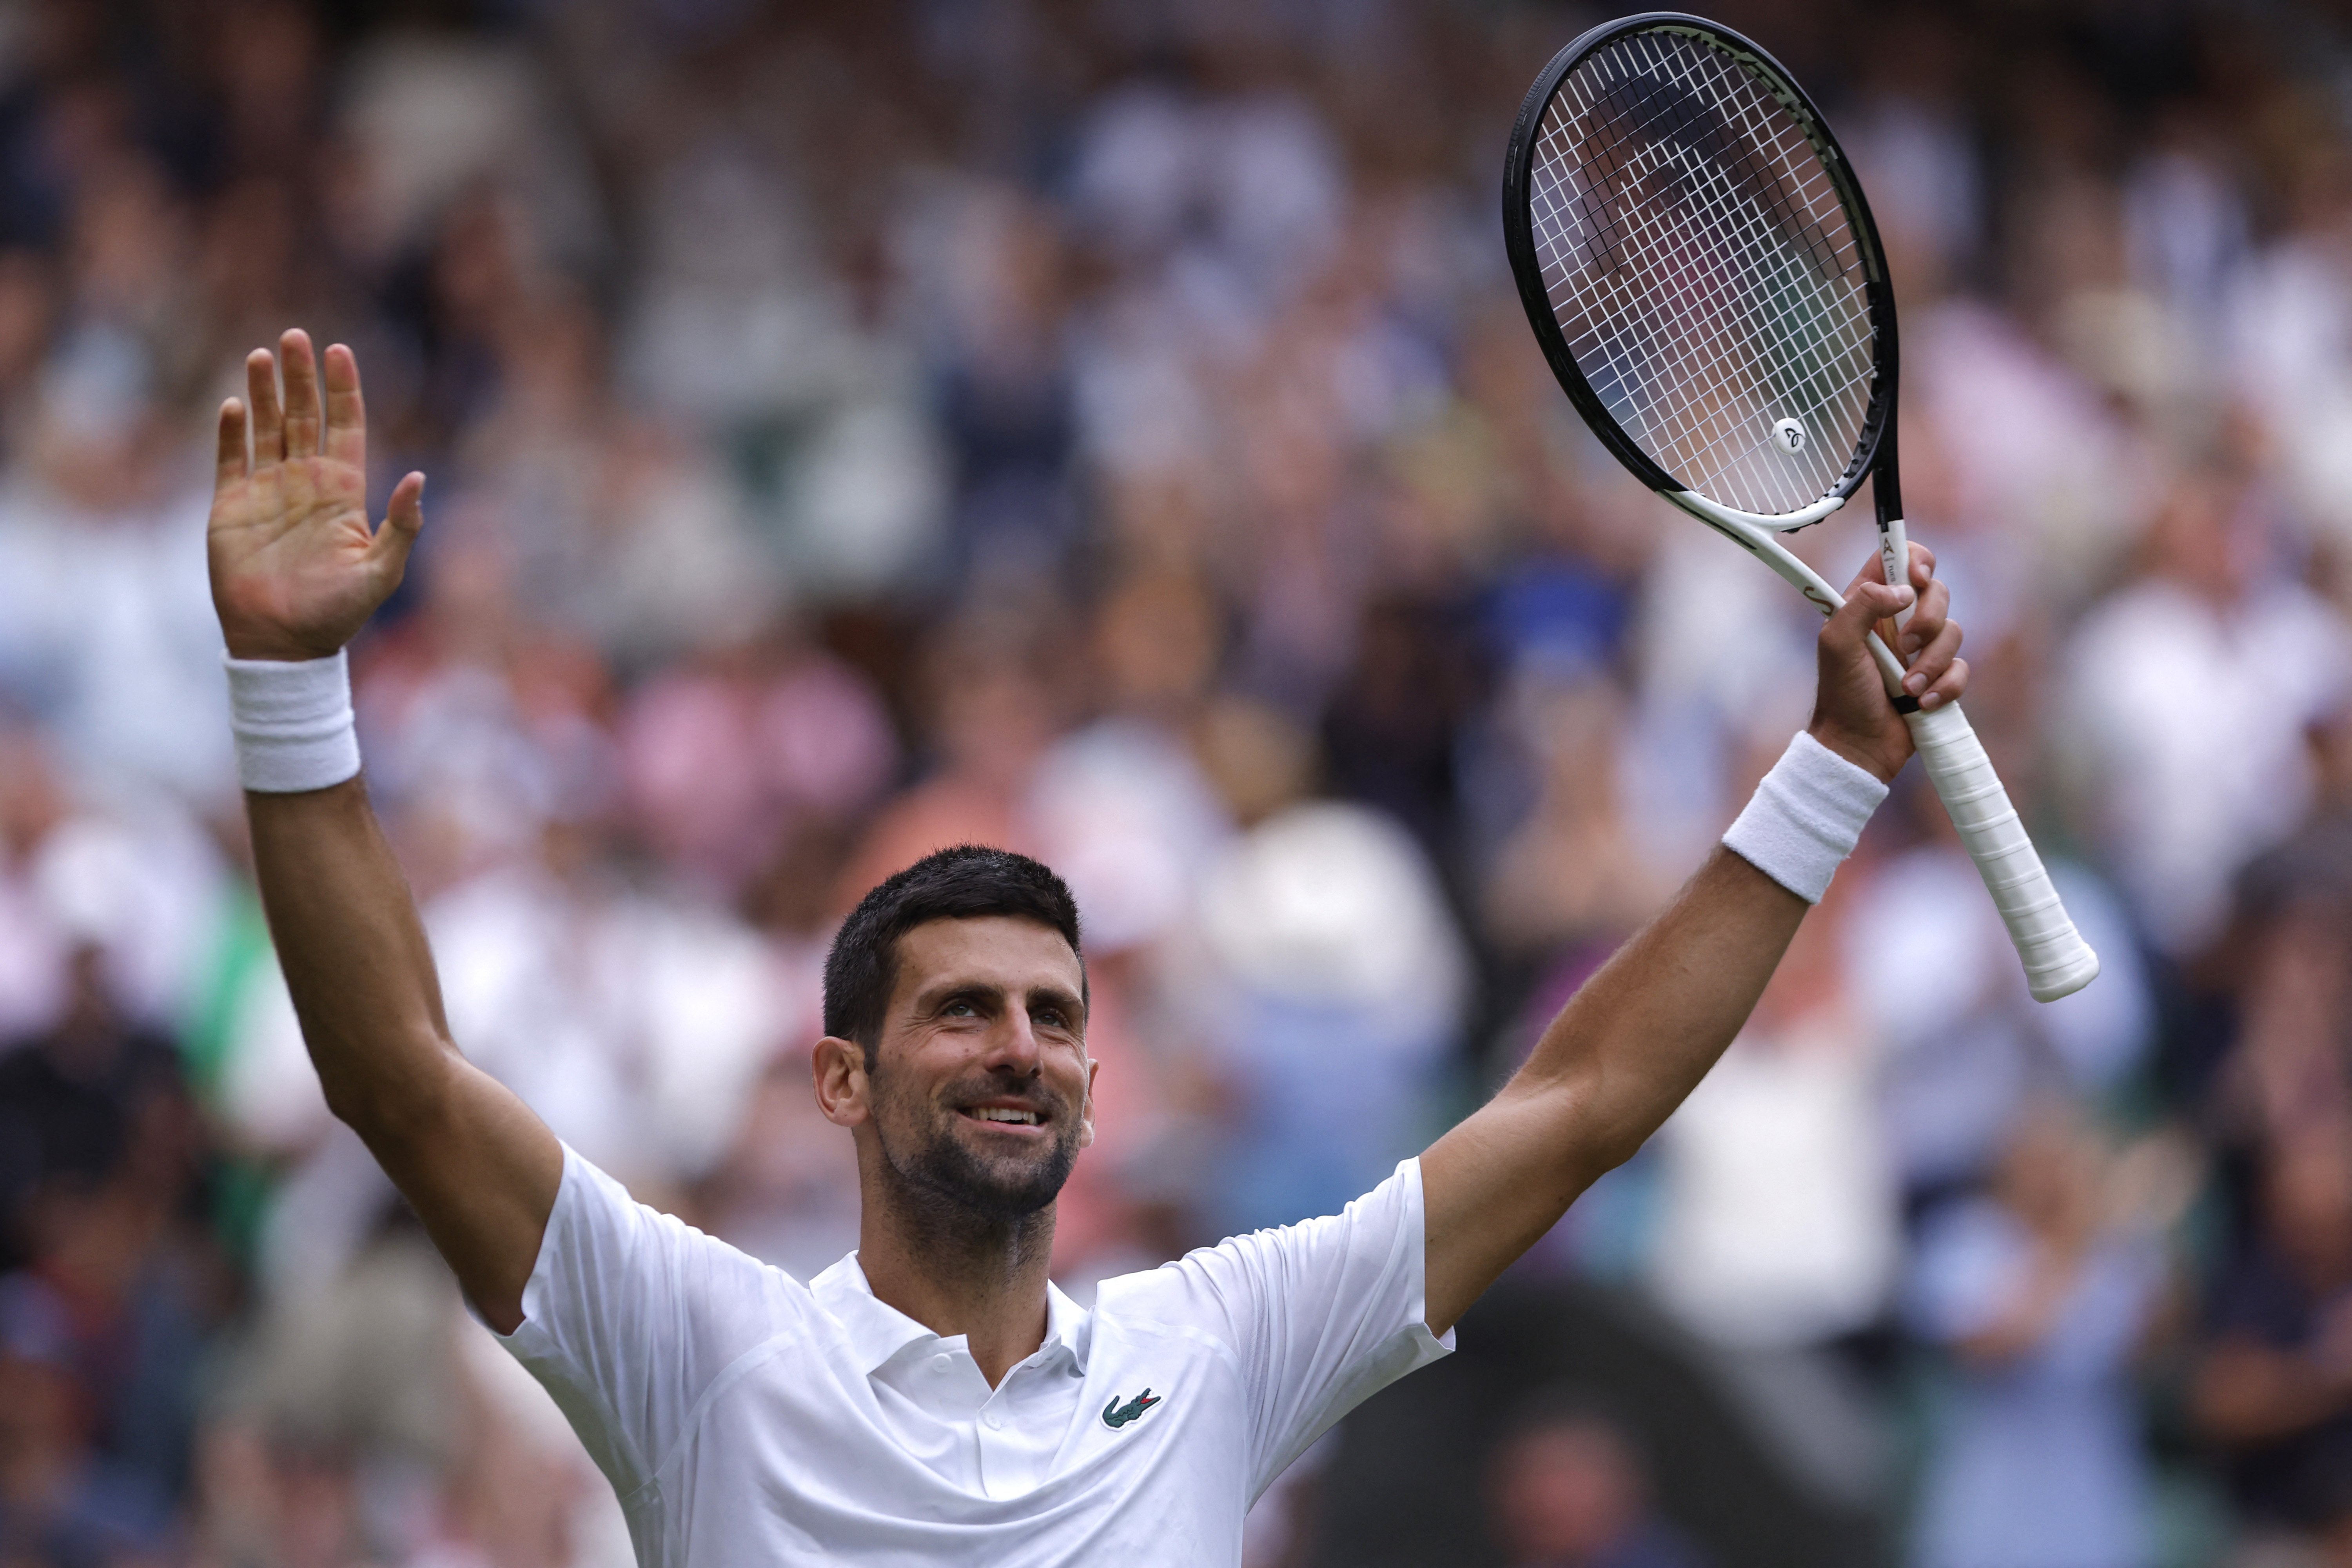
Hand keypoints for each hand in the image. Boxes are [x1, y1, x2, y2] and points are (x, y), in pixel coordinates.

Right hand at [209, 330, 423, 661]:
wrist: (285, 642)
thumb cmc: (337, 612)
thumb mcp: (382, 572)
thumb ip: (401, 527)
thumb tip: (419, 481)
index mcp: (343, 491)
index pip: (345, 426)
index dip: (343, 389)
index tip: (340, 350)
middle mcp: (305, 482)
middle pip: (304, 415)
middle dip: (300, 377)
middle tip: (295, 337)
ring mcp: (267, 491)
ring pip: (267, 427)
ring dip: (264, 391)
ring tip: (263, 355)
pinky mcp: (231, 506)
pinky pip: (231, 459)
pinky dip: (232, 432)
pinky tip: (235, 405)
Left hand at [1808, 542, 1966, 782]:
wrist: (1857, 746)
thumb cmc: (1841, 695)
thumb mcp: (1836, 643)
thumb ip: (1862, 604)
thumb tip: (1902, 590)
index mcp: (1869, 604)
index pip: (1899, 560)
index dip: (1915, 560)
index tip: (1916, 578)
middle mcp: (1896, 621)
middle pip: (1936, 592)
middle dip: (1927, 620)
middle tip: (1904, 646)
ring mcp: (1920, 649)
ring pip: (1953, 632)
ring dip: (1931, 663)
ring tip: (1906, 688)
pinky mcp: (1939, 677)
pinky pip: (1961, 668)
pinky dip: (1944, 687)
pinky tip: (1919, 703)